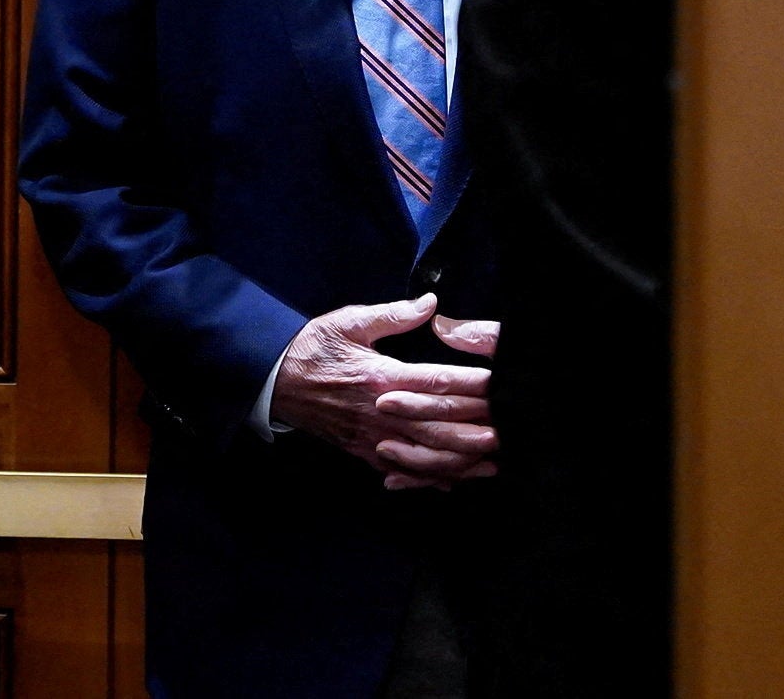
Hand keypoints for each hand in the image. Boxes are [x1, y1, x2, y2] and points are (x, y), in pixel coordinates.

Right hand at [269, 297, 497, 490]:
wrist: (274, 381)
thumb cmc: (312, 348)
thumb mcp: (348, 321)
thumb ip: (393, 314)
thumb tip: (431, 303)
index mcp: (381, 376)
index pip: (436, 382)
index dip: (472, 384)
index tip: (499, 384)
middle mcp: (382, 412)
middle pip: (438, 425)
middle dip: (476, 431)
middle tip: (508, 433)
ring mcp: (373, 436)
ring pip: (425, 455)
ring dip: (460, 461)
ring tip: (492, 462)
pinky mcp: (363, 451)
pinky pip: (401, 470)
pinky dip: (428, 479)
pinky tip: (452, 481)